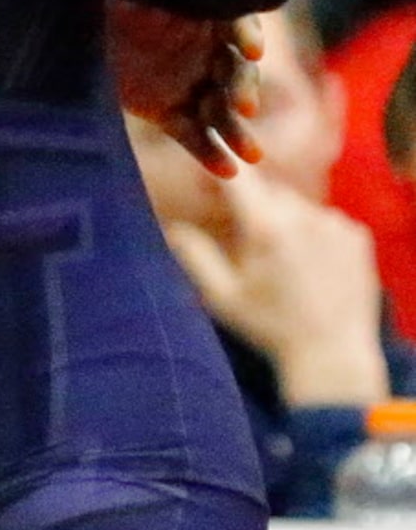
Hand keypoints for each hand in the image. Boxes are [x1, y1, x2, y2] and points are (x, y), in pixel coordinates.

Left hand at [108, 1, 263, 176]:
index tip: (251, 49)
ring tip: (253, 155)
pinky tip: (227, 170)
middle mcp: (207, 50)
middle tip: (245, 105)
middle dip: (244, 88)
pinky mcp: (170, 113)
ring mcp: (191, 84)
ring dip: (238, 132)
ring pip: (222, 110)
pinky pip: (194, 135)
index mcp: (205, 14)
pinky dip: (211, 154)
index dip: (246, 34)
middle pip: (237, 71)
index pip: (236, 21)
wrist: (75, 30)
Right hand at [167, 171, 388, 403]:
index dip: (220, 174)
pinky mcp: (357, 236)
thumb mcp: (223, 297)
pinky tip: (312, 265)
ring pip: (299, 206)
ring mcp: (335, 223)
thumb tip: (173, 227)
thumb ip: (196, 256)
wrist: (331, 355)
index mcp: (266, 226)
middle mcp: (303, 216)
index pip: (237, 178)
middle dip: (255, 206)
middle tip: (248, 238)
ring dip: (286, 220)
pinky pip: (327, 220)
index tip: (210, 184)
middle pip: (269, 191)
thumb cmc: (270, 327)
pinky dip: (316, 232)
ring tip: (284, 260)